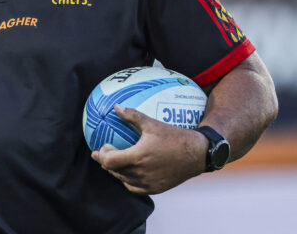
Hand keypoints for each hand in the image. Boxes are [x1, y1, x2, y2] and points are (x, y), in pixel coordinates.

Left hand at [90, 104, 207, 194]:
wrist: (197, 153)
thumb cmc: (174, 136)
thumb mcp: (152, 123)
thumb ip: (132, 116)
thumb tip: (116, 107)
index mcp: (138, 157)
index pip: (110, 161)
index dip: (101, 156)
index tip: (98, 149)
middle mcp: (141, 173)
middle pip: (115, 171)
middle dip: (106, 163)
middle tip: (103, 154)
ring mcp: (149, 183)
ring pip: (124, 180)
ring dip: (117, 172)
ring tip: (115, 162)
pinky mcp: (156, 189)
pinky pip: (136, 187)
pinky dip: (129, 181)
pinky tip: (129, 173)